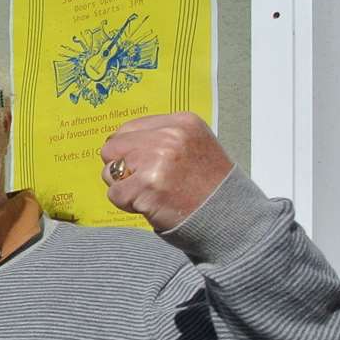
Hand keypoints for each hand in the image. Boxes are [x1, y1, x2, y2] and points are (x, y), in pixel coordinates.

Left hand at [99, 112, 234, 231]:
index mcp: (181, 122)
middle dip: (123, 168)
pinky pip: (115, 194)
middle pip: (113, 148)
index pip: (128, 129)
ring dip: (125, 186)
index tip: (149, 166)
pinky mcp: (148, 187)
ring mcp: (157, 160)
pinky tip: (153, 205)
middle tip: (149, 182)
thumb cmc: (208, 186)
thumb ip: (160, 138)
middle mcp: (169, 137)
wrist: (229, 217)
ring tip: (154, 193)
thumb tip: (118, 142)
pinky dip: (128, 205)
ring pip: (110, 171)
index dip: (130, 151)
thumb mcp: (193, 146)